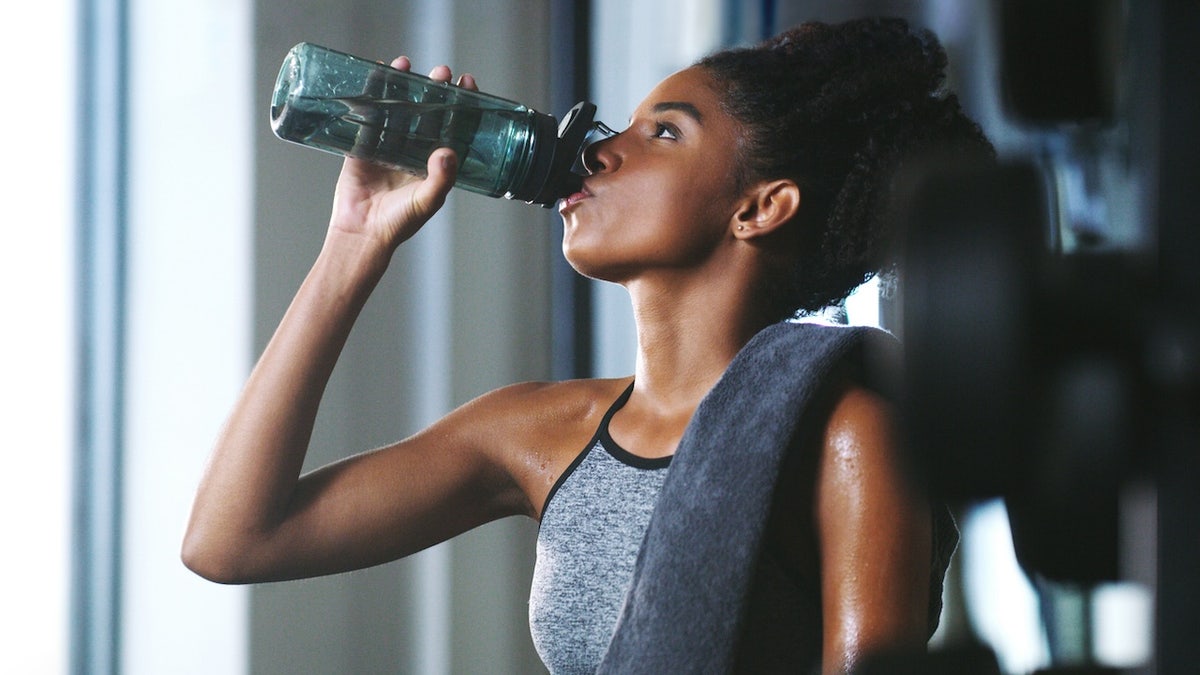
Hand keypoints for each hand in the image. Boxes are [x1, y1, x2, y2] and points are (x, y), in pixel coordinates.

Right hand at [327, 57, 479, 251]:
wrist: (362, 233)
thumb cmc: (399, 223)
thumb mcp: (427, 201)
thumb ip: (441, 178)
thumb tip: (448, 150)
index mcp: (433, 162)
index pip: (453, 125)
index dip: (461, 104)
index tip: (467, 83)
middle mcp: (413, 150)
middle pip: (426, 111)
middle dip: (433, 90)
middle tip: (441, 71)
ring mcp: (387, 146)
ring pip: (397, 108)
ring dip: (402, 86)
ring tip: (407, 64)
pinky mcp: (362, 146)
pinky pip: (368, 115)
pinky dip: (371, 94)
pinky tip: (377, 74)